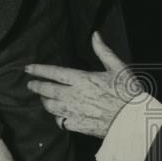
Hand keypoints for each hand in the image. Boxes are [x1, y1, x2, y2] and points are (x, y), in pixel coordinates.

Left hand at [25, 31, 142, 138]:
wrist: (133, 119)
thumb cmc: (128, 92)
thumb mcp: (118, 67)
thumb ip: (103, 51)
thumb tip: (95, 34)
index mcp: (82, 79)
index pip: (53, 73)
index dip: (39, 70)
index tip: (28, 69)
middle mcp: (73, 95)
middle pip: (47, 90)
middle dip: (36, 86)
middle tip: (30, 84)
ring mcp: (74, 112)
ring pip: (51, 107)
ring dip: (45, 102)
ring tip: (43, 98)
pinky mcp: (78, 126)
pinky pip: (60, 122)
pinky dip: (57, 118)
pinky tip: (58, 116)